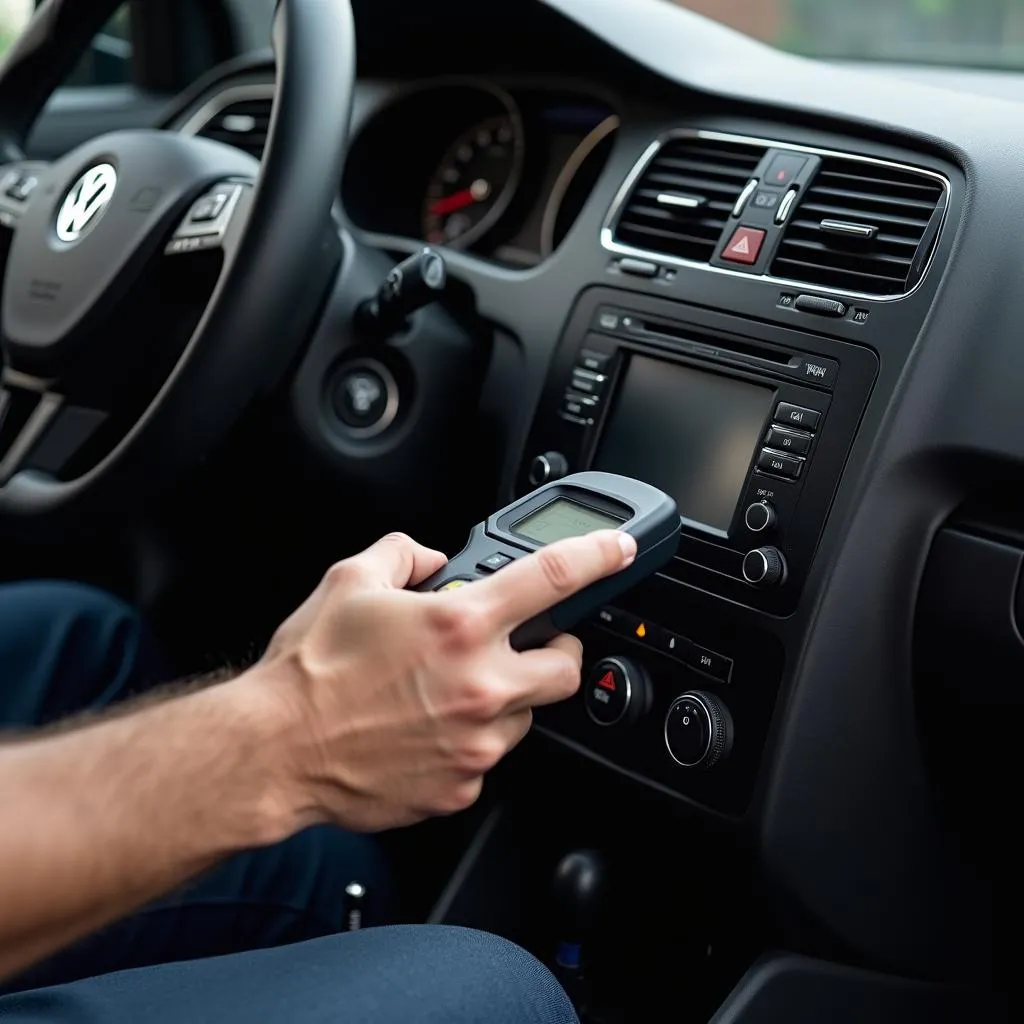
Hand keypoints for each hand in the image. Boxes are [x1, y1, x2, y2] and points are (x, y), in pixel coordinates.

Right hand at [246, 529, 636, 832]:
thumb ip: (404, 554)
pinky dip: (471, 737)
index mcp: (459, 625)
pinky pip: (488, 754)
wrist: (275, 750)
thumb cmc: (308, 670)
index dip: (598, 558)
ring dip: (506, 696)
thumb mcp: (350, 580)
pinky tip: (428, 727)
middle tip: (527, 644)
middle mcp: (479, 685)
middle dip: (556, 650)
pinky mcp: (462, 783)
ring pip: (527, 715)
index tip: (618, 551)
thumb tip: (432, 558)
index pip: (553, 578)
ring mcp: (475, 740)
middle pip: (567, 666)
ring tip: (452, 690)